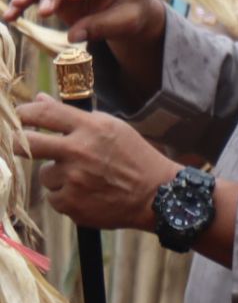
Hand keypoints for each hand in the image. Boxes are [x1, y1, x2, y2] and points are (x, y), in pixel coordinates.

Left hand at [19, 95, 179, 230]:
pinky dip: (66, 195)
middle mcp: (79, 151)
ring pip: (45, 174)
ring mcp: (73, 179)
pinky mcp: (70, 203)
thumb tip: (40, 100)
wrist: (155, 194)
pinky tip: (87, 193)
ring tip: (84, 177)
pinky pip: (53, 196)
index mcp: (92, 128)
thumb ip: (75, 116)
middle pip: (28, 144)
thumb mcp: (112, 128)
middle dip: (18, 143)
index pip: (45, 113)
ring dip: (58, 175)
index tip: (18, 115)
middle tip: (19, 144)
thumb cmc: (134, 156)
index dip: (24, 113)